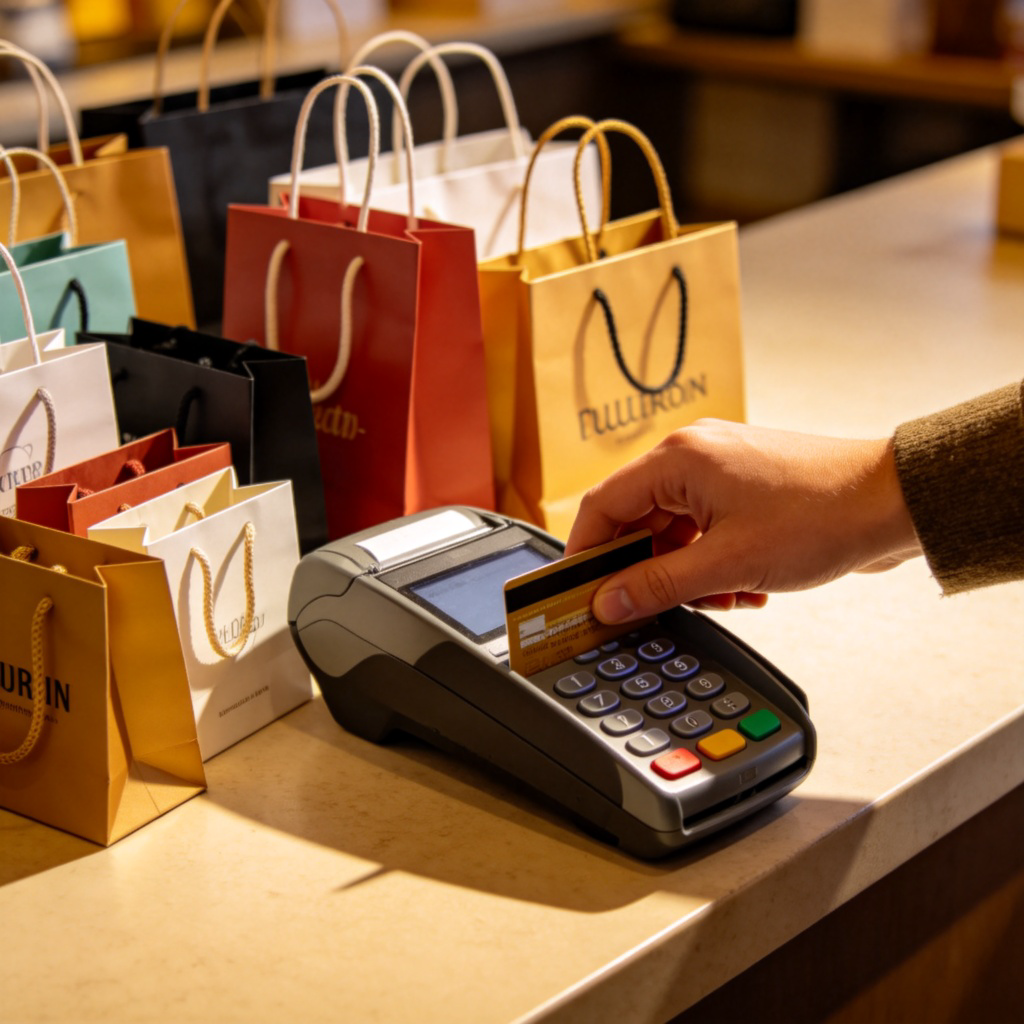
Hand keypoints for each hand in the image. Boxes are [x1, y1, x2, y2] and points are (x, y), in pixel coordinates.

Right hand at [564, 419, 923, 622]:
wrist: (896, 502)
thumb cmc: (823, 515)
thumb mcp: (727, 564)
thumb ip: (658, 586)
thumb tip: (607, 603)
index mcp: (678, 458)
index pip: (602, 505)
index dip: (584, 554)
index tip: (577, 592)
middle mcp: (694, 455)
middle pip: (637, 519)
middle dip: (645, 570)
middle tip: (647, 608)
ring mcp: (721, 470)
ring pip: (674, 530)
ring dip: (684, 572)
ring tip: (716, 599)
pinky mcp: (745, 488)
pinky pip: (705, 529)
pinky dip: (711, 563)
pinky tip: (739, 588)